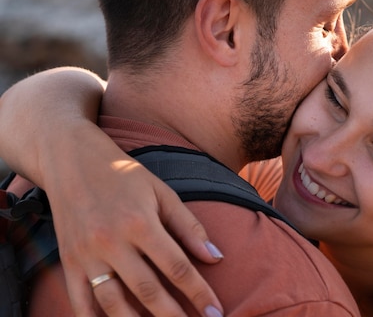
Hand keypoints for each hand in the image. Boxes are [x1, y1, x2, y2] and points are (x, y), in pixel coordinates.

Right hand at [48, 153, 223, 316]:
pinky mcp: (68, 262)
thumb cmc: (124, 176)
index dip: (199, 292)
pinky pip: (80, 301)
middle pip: (148, 291)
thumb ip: (189, 226)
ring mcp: (87, 255)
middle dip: (175, 315)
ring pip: (114, 303)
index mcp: (141, 223)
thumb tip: (216, 257)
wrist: (73, 161)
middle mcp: (112, 242)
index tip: (215, 312)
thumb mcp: (162, 193)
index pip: (177, 267)